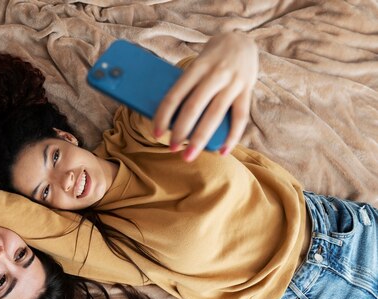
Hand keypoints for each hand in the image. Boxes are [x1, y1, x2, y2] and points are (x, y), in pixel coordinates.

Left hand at [153, 31, 257, 160]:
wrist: (242, 39)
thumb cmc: (210, 59)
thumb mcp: (195, 65)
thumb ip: (186, 86)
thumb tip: (169, 117)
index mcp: (197, 66)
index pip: (175, 94)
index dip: (163, 115)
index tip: (155, 133)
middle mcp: (215, 74)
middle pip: (194, 107)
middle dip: (180, 131)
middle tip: (170, 149)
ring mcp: (233, 82)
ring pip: (215, 115)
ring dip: (200, 139)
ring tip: (188, 155)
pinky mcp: (247, 89)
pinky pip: (241, 117)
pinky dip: (232, 137)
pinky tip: (222, 152)